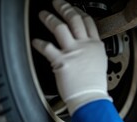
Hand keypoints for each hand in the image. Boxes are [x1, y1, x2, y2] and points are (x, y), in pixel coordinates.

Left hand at [32, 0, 110, 114]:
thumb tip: (88, 46)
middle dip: (64, 8)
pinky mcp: (61, 61)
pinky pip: (47, 47)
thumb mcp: (100, 63)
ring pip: (60, 27)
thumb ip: (93, 51)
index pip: (89, 22)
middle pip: (75, 19)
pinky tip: (36, 41)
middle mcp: (85, 46)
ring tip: (44, 15)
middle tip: (57, 4)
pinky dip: (39, 43)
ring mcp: (73, 52)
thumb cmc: (95, 85)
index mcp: (96, 46)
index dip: (80, 12)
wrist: (91, 97)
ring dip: (50, 18)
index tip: (74, 9)